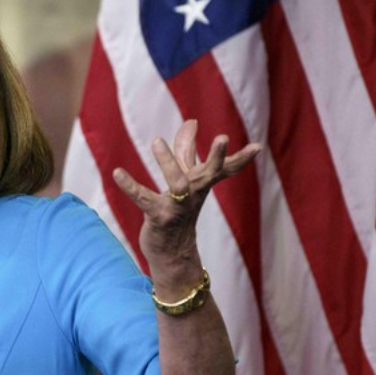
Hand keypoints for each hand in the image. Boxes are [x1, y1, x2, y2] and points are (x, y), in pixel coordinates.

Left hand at [112, 120, 260, 293]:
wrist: (171, 252)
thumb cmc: (178, 210)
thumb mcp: (185, 179)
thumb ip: (187, 150)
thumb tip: (191, 122)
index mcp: (202, 184)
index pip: (224, 169)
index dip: (240, 159)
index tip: (258, 146)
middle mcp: (194, 194)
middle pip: (209, 174)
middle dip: (217, 157)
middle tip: (223, 138)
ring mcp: (178, 207)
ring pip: (178, 184)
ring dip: (168, 163)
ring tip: (157, 140)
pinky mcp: (159, 217)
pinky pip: (144, 199)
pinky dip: (130, 186)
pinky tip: (117, 173)